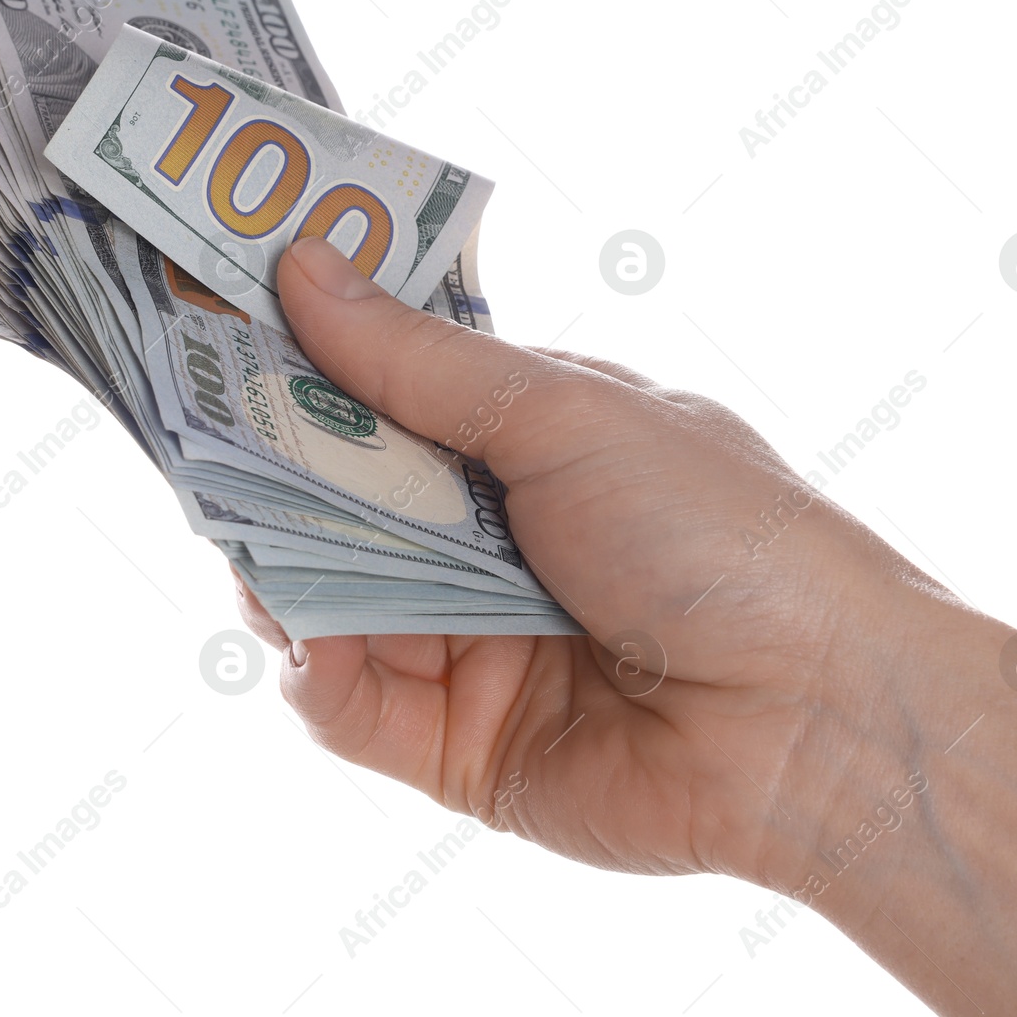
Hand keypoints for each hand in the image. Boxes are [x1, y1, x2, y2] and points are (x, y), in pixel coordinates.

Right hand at [234, 236, 951, 887]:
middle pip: (345, 500)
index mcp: (529, 446)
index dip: (309, 363)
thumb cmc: (720, 537)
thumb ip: (422, 363)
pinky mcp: (459, 747)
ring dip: (281, 567)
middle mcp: (493, 541)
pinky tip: (305, 641)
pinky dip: (315, 672)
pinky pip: (352, 708)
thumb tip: (306, 268)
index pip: (390, 395)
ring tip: (246, 537)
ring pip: (330, 600)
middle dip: (274, 468)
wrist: (820, 722)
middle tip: (196, 430)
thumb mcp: (567, 417)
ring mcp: (473, 645)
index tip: (222, 325)